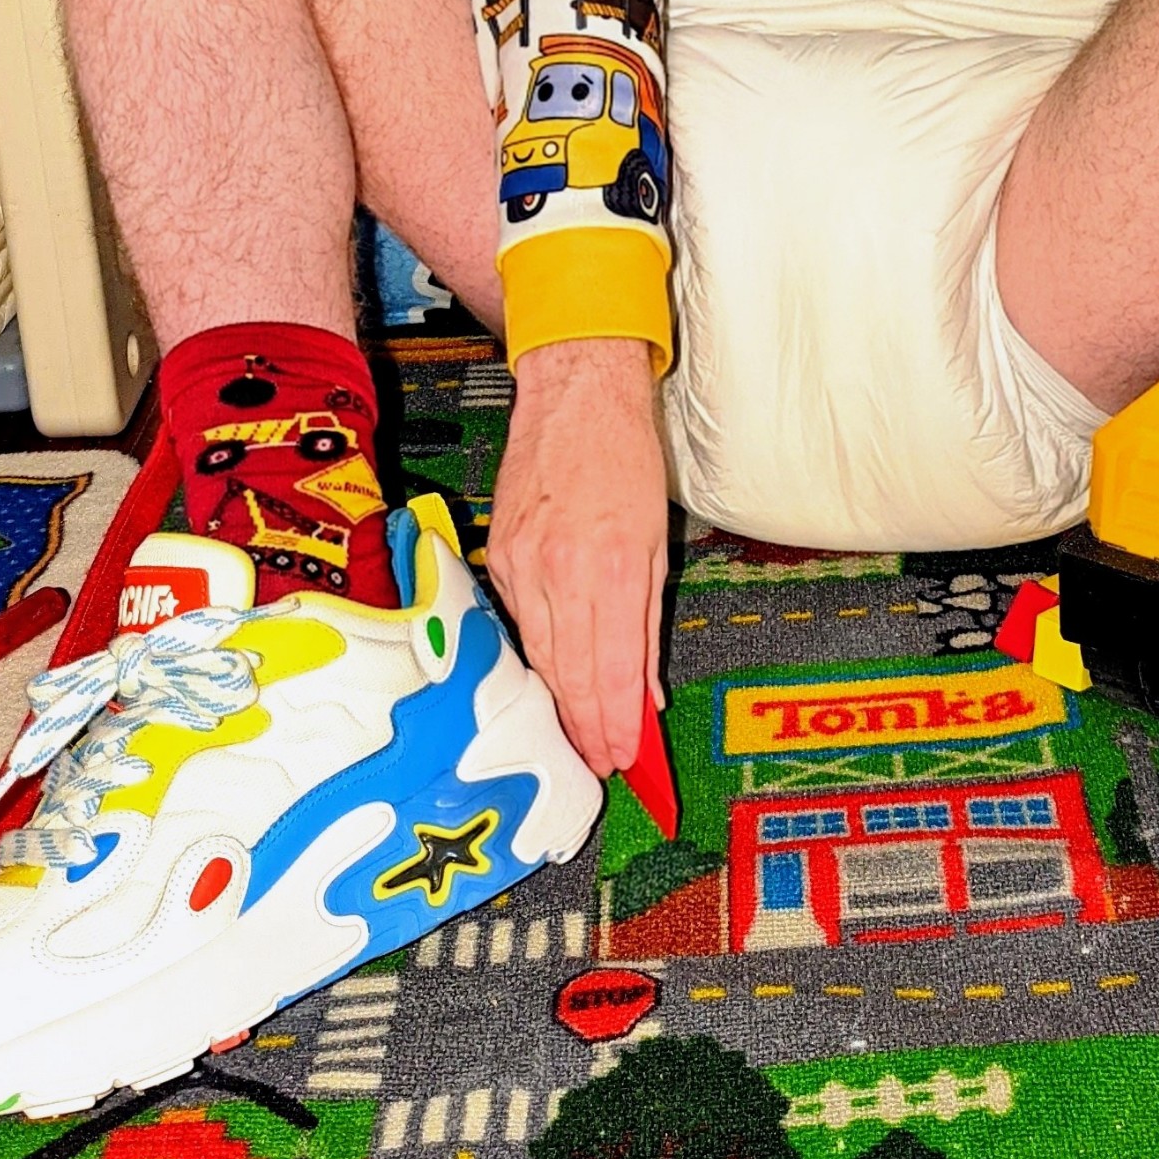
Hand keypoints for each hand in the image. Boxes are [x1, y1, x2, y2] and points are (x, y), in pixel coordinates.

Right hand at [489, 338, 667, 777]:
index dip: (615, 724)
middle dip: (586, 727)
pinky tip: (552, 680)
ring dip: (559, 703)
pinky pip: (521, 622)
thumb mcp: (659, 540)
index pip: (610, 670)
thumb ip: (649, 623)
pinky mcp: (498, 555)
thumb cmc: (626, 457)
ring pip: (539, 655)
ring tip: (578, 737)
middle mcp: (561, 570)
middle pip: (569, 674)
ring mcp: (522, 563)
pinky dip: (538, 656)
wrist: (574, 395)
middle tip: (599, 764)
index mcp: (612, 566)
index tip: (623, 758)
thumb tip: (648, 692)